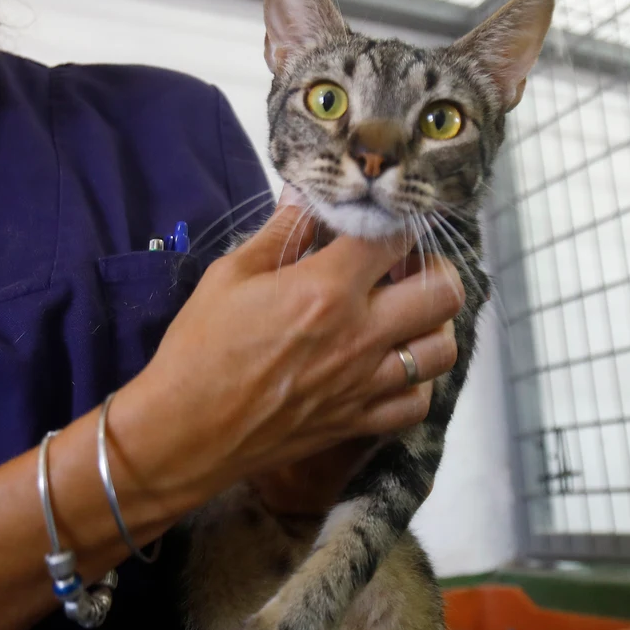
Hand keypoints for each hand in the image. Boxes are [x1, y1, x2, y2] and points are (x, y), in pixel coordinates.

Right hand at [118, 201, 462, 508]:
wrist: (185, 432)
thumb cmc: (199, 350)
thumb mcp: (229, 276)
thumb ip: (279, 234)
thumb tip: (305, 197)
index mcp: (325, 289)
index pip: (395, 236)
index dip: (397, 220)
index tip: (384, 220)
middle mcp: (359, 334)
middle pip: (444, 290)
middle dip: (434, 267)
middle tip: (406, 266)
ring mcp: (365, 382)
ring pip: (443, 349)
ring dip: (434, 324)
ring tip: (407, 315)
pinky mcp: (358, 421)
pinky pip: (418, 402)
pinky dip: (417, 382)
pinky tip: (393, 367)